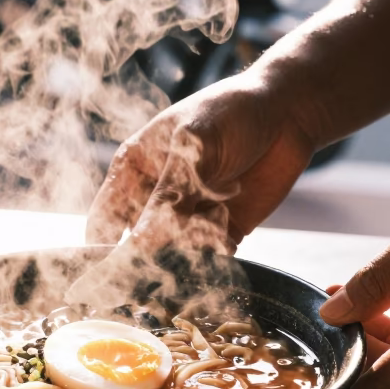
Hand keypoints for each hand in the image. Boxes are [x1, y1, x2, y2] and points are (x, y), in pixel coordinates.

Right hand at [86, 69, 315, 251]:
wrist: (289, 111)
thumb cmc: (231, 113)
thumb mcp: (193, 149)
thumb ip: (167, 198)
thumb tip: (138, 248)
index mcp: (133, 171)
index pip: (104, 222)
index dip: (100, 253)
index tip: (109, 277)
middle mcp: (156, 198)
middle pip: (137, 248)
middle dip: (149, 259)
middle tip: (170, 250)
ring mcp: (189, 216)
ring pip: (175, 257)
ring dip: (189, 253)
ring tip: (211, 216)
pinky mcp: (222, 230)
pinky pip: (210, 259)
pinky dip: (217, 255)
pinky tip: (229, 222)